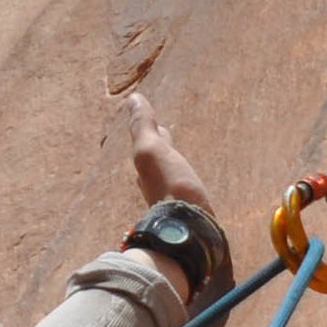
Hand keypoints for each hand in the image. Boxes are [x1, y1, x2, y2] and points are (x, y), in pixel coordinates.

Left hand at [126, 91, 216, 214]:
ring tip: (179, 156)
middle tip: (167, 134)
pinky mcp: (188, 211)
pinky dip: (185, 180)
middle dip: (161, 146)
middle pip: (157, 158)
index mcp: (146, 166)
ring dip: (173, 162)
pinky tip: (193, 186)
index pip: (149, 142)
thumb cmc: (171, 186)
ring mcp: (171, 198)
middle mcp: (154, 183)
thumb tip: (133, 98)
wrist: (189, 229)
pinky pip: (184, 189)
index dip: (152, 130)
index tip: (157, 122)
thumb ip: (142, 126)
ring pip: (170, 174)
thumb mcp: (152, 150)